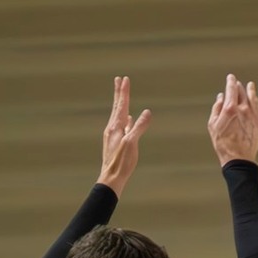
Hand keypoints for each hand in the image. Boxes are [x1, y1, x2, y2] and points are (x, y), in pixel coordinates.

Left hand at [97, 75, 151, 195]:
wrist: (111, 179)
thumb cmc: (121, 162)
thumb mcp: (132, 143)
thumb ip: (139, 127)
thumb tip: (146, 112)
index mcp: (115, 127)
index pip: (121, 105)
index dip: (124, 92)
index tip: (124, 79)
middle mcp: (112, 129)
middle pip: (117, 107)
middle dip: (118, 93)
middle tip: (118, 80)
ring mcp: (112, 136)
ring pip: (118, 116)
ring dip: (121, 105)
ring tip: (122, 97)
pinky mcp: (115, 143)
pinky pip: (121, 127)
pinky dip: (125, 120)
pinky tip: (128, 121)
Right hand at [207, 74, 257, 164]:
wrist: (238, 157)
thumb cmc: (223, 143)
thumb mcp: (213, 125)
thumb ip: (217, 108)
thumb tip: (220, 97)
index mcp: (230, 108)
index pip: (231, 89)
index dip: (230, 81)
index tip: (230, 77)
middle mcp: (243, 109)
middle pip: (241, 92)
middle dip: (238, 86)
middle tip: (236, 83)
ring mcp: (252, 115)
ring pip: (251, 98)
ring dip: (250, 90)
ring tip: (250, 85)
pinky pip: (257, 106)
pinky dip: (255, 100)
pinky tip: (255, 98)